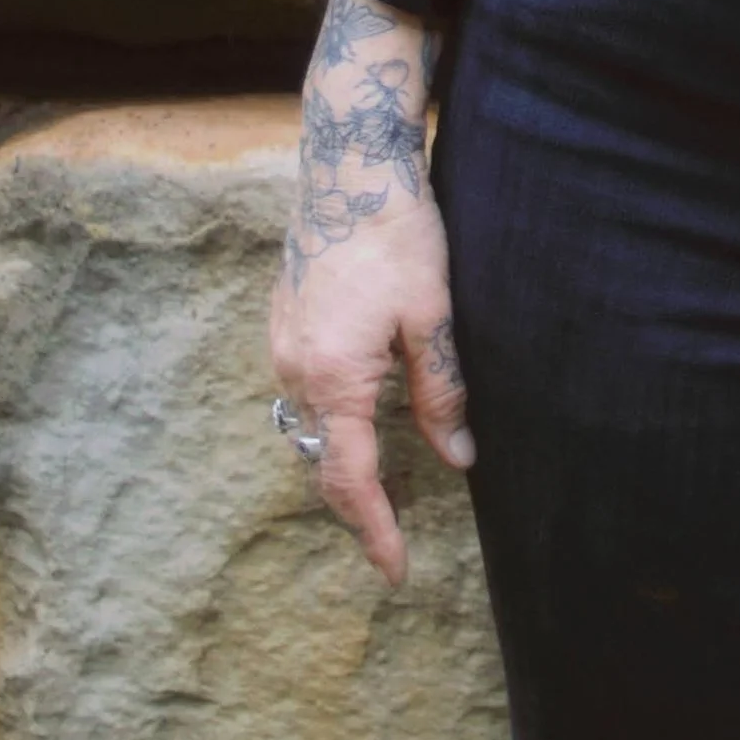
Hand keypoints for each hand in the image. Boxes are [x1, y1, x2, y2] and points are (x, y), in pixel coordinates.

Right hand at [266, 0, 471, 585]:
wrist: (349, 167)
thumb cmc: (398, 236)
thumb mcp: (432, 318)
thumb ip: (442, 394)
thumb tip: (459, 460)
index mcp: (333, 379)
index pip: (352, 481)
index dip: (376, 531)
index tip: (396, 572)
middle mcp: (294, 372)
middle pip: (322, 464)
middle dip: (356, 507)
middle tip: (392, 539)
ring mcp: (280, 346)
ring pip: (308, 430)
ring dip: (340, 463)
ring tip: (379, 492)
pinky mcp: (282, 323)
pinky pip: (301, 394)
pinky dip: (329, 421)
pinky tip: (356, 418)